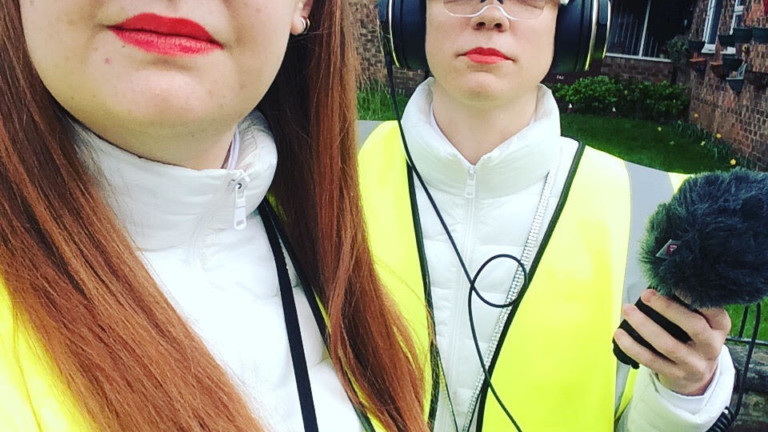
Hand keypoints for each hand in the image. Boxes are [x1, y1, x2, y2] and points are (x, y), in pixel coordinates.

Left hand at [613, 289, 730, 395]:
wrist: (698, 375)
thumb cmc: (695, 337)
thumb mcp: (704, 322)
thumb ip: (690, 306)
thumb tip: (663, 283)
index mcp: (719, 328)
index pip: (714, 312)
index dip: (695, 298)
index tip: (675, 284)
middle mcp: (711, 346)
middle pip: (693, 327)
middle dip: (668, 308)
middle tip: (646, 295)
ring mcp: (693, 363)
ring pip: (668, 345)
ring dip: (644, 325)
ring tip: (627, 310)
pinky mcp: (675, 375)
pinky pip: (650, 360)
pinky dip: (632, 346)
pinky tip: (620, 334)